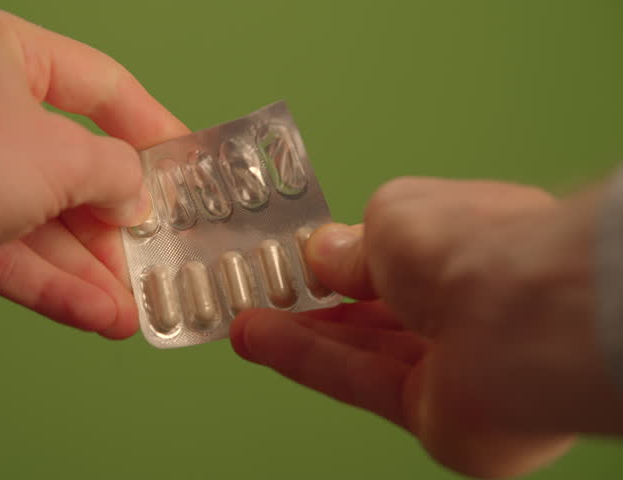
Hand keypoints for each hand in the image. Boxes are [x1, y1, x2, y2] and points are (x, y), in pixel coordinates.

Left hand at [0, 2, 187, 338]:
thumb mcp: (61, 154)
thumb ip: (115, 175)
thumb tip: (135, 200)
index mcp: (10, 57)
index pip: (102, 88)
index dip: (152, 128)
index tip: (186, 166)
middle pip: (73, 167)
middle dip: (117, 223)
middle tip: (159, 257)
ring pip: (44, 223)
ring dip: (90, 269)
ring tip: (134, 307)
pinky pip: (12, 255)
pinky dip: (53, 285)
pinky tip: (98, 316)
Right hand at [230, 178, 622, 477]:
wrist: (520, 322)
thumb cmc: (473, 248)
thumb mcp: (392, 218)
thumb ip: (354, 245)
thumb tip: (324, 254)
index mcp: (474, 246)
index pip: (402, 259)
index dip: (347, 263)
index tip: (297, 263)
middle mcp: (469, 308)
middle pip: (378, 312)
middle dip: (315, 305)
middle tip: (261, 297)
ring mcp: (456, 367)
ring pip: (363, 351)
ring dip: (300, 336)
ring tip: (245, 322)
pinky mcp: (436, 415)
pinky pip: (360, 384)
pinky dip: (309, 363)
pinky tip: (261, 342)